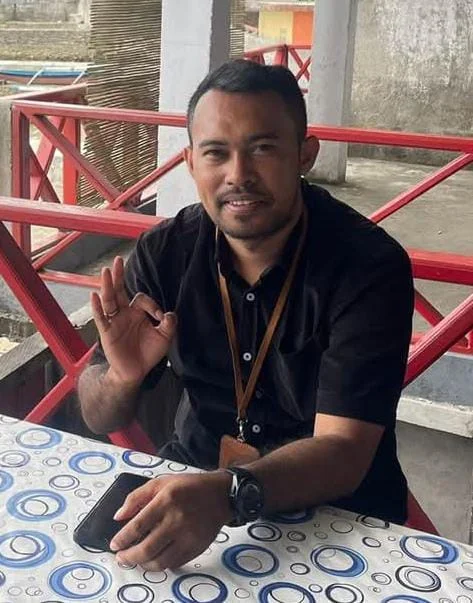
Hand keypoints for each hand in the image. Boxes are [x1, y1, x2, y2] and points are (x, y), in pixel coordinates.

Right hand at [91, 256, 176, 385]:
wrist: (135, 372)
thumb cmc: (148, 353)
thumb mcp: (164, 338)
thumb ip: (169, 325)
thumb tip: (170, 313)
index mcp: (137, 312)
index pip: (141, 299)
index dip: (152, 304)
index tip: (161, 316)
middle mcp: (124, 314)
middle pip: (119, 291)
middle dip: (119, 276)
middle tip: (118, 259)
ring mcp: (114, 322)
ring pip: (109, 300)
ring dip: (107, 286)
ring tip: (106, 271)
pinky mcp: (107, 332)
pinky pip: (101, 318)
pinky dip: (97, 307)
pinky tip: (94, 296)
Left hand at [109, 472, 232, 570]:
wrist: (221, 495)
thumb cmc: (189, 486)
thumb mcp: (161, 482)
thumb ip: (137, 497)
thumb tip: (118, 517)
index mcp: (166, 500)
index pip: (138, 525)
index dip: (122, 538)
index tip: (114, 544)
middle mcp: (177, 520)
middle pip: (147, 549)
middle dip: (129, 557)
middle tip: (121, 557)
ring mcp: (188, 537)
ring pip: (160, 561)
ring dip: (143, 564)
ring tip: (135, 560)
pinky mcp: (197, 548)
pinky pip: (174, 563)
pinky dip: (160, 565)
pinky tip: (153, 559)